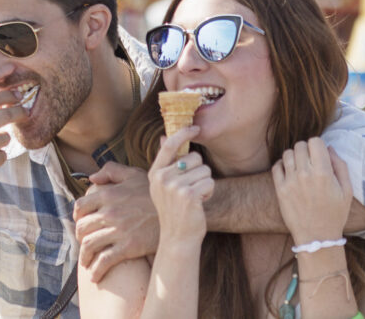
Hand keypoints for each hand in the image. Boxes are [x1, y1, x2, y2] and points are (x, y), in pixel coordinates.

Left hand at [73, 162, 157, 281]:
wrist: (178, 212)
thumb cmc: (154, 193)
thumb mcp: (134, 174)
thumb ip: (112, 171)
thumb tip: (92, 178)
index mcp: (108, 194)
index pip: (81, 206)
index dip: (77, 217)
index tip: (80, 223)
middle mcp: (110, 212)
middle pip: (83, 228)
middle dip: (80, 237)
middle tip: (83, 243)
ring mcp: (118, 230)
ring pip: (90, 245)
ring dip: (84, 256)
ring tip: (86, 261)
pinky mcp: (128, 247)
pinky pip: (104, 261)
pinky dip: (96, 270)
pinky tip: (95, 276)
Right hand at [148, 126, 212, 248]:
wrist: (177, 237)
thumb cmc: (175, 210)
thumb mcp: (163, 186)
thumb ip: (165, 163)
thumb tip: (163, 137)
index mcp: (155, 173)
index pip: (169, 144)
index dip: (183, 133)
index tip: (195, 127)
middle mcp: (162, 177)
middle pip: (195, 158)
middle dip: (199, 171)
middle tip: (190, 189)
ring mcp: (174, 186)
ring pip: (205, 170)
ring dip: (205, 184)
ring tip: (194, 198)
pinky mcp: (188, 195)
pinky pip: (209, 182)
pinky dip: (209, 192)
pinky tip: (199, 203)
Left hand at [271, 138, 352, 245]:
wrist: (317, 236)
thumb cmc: (335, 214)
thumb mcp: (347, 190)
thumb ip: (340, 165)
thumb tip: (329, 147)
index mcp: (324, 173)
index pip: (315, 141)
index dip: (318, 145)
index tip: (320, 154)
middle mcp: (305, 174)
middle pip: (300, 145)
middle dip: (306, 150)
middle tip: (311, 161)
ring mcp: (290, 181)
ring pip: (287, 153)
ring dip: (294, 157)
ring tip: (301, 167)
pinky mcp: (280, 189)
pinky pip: (276, 166)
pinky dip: (282, 165)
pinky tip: (290, 172)